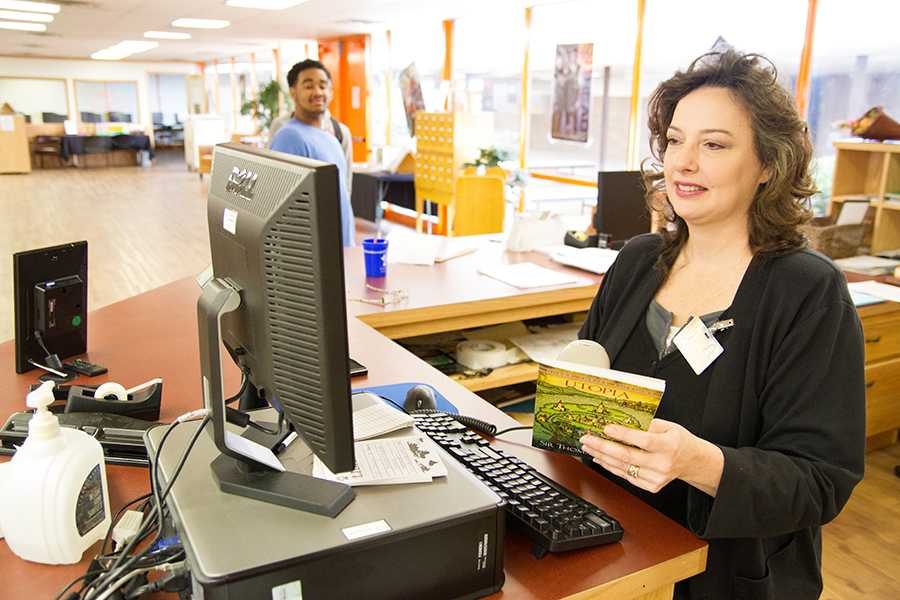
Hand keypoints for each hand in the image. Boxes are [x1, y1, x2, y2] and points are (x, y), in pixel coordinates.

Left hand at [580, 419, 723, 495]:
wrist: (692, 461)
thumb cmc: (678, 440)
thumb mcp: (668, 426)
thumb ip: (647, 424)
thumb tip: (621, 421)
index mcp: (668, 446)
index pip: (642, 441)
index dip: (622, 435)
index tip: (605, 428)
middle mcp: (662, 464)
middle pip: (627, 456)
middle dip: (602, 447)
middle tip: (587, 439)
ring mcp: (656, 478)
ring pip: (623, 467)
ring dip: (602, 456)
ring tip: (589, 447)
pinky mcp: (651, 486)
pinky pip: (625, 476)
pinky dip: (610, 467)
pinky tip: (600, 459)